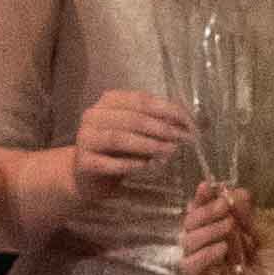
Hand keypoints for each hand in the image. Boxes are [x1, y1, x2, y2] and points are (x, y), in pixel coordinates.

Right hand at [66, 83, 199, 205]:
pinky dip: (133, 165)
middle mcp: (94, 116)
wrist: (86, 174)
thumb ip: (156, 123)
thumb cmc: (117, 150)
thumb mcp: (136, 131)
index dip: (168, 110)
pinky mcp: (84, 162)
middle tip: (184, 140)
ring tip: (170, 152)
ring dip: (149, 145)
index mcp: (109, 101)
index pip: (141, 100)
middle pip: (132, 118)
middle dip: (162, 129)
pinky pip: (110, 163)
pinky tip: (149, 167)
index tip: (189, 123)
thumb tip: (186, 123)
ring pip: (119, 138)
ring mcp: (85, 139)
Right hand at [177, 181, 273, 274]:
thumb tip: (235, 192)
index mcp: (223, 237)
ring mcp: (203, 271)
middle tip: (223, 206)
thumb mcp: (272, 238)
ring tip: (228, 226)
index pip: (205, 215)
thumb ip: (252, 217)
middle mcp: (209, 251)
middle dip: (205, 212)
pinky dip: (203, 255)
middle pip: (191, 226)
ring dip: (206, 230)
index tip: (208, 186)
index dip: (203, 200)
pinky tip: (222, 249)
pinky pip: (190, 269)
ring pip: (187, 244)